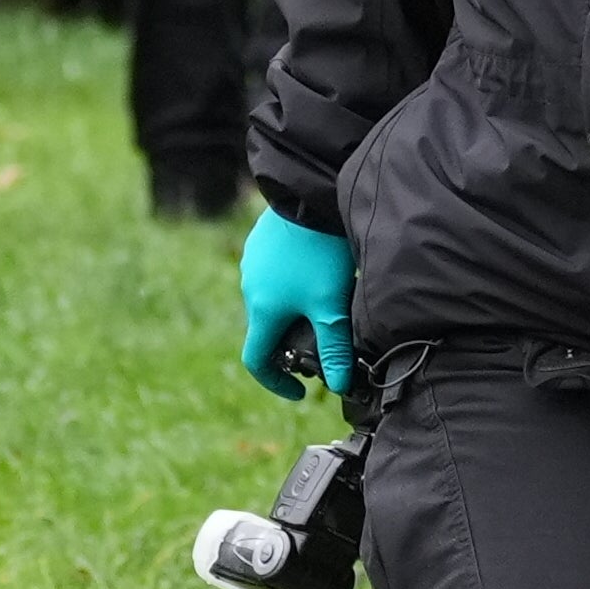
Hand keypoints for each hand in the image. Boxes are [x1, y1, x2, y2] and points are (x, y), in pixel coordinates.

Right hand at [238, 208, 354, 398]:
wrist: (308, 197)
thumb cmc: (318, 254)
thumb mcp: (331, 306)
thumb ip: (334, 348)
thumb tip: (339, 385)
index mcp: (263, 311)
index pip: (256, 361)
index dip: (276, 383)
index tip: (300, 391)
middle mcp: (250, 290)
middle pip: (267, 331)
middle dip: (292, 344)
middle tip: (324, 344)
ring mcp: (252, 264)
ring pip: (272, 301)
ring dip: (294, 312)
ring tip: (327, 304)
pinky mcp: (261, 243)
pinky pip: (274, 275)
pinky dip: (292, 285)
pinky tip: (319, 273)